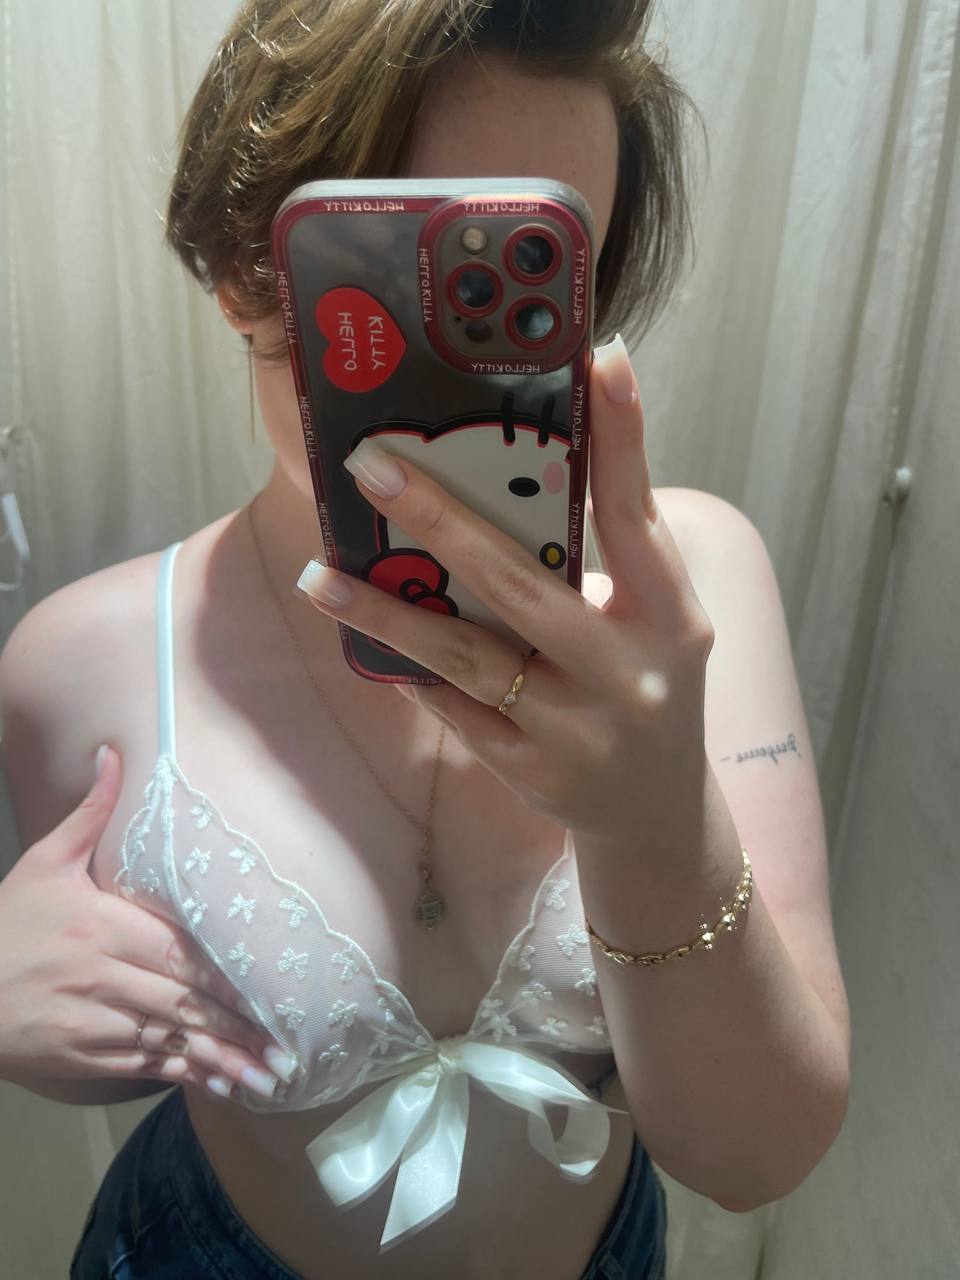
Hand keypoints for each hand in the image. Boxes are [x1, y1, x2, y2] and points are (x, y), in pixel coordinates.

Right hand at [0, 747, 289, 1099]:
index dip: (227, 978)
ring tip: (267, 1082)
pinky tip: (216, 1085)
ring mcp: (93, 1024)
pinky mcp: (81, 1059)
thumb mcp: (45, 862)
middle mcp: (104, 978)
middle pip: (184, 1003)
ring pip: (170, 1042)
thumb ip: (89, 813)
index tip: (270, 995)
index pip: (180, 955)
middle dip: (238, 1029)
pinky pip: (141, 1068)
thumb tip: (113, 753)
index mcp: (103, 928)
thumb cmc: (7, 924)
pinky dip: (181, 1076)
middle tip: (286, 1052)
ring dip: (221, 1062)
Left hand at [296, 334, 714, 843]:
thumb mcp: (656, 624)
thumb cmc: (649, 689)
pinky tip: (363, 637)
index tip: (600, 356)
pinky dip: (411, 670)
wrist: (656, 813)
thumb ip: (605, 564)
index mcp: (670, 616)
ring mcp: (575, 728)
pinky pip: (455, 711)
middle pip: (522, 583)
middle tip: (374, 465)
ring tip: (324, 575)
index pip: (637, 515)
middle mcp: (627, 671)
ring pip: (468, 657)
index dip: (623, 436)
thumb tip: (505, 484)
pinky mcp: (530, 769)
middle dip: (442, 520)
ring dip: (389, 612)